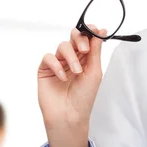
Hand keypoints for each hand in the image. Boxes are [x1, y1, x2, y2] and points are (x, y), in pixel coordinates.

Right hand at [37, 26, 106, 146]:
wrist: (69, 115)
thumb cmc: (84, 97)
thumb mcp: (94, 72)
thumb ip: (95, 51)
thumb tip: (100, 30)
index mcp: (86, 57)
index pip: (87, 38)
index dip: (89, 31)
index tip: (94, 30)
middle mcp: (72, 58)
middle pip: (73, 37)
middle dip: (79, 39)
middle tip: (84, 50)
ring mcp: (58, 63)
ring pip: (62, 46)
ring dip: (71, 57)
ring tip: (76, 71)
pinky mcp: (45, 69)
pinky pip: (48, 57)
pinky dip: (56, 65)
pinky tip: (62, 77)